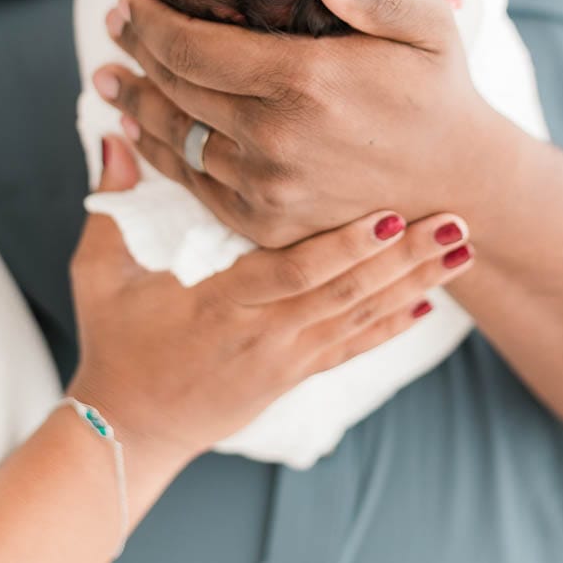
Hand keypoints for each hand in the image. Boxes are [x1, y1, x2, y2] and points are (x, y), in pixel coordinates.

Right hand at [67, 143, 473, 466]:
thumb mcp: (99, 270)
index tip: (389, 212)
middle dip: (405, 257)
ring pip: (360, 319)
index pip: (292, 273)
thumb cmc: (114, 341)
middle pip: (346, 294)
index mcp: (221, 305)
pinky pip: (351, 349)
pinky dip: (392, 326)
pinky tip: (431, 304)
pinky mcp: (293, 375)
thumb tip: (117, 132)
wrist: (126, 431)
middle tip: (456, 220)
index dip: (344, 246)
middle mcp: (264, 335)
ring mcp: (284, 359)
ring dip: (415, 283)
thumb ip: (113, 200)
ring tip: (462, 250)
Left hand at [94, 0, 497, 247]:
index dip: (150, 23)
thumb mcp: (431, 25)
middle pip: (176, 90)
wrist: (457, 184)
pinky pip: (196, 185)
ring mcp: (267, 189)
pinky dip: (163, 157)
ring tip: (111, 81)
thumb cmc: (437, 91)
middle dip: (136, 55)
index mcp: (305, 81)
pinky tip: (143, 135)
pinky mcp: (266, 225)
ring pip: (177, 139)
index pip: (194, 47)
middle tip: (113, 27)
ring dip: (137, 108)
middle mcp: (276, 139)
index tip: (127, 2)